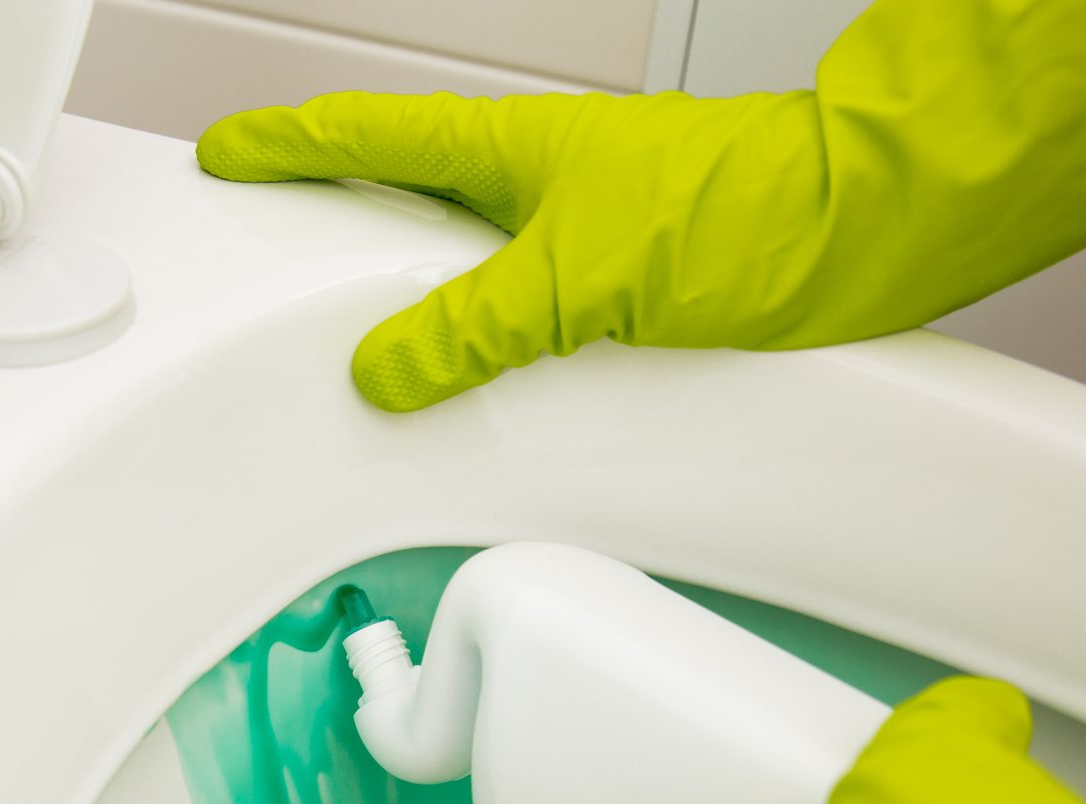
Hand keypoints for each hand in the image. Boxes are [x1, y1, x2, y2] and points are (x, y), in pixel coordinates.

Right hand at [196, 0, 1085, 410]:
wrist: (858, 231)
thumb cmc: (743, 210)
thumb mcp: (578, 275)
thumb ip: (472, 327)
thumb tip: (384, 371)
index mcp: (505, 152)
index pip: (364, 138)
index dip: (287, 147)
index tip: (226, 153)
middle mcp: (531, 186)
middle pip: (400, 197)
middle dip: (329, 222)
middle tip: (270, 252)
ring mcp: (571, 235)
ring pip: (456, 261)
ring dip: (404, 295)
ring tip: (349, 340)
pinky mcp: (613, 288)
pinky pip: (511, 314)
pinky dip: (472, 345)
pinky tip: (464, 382)